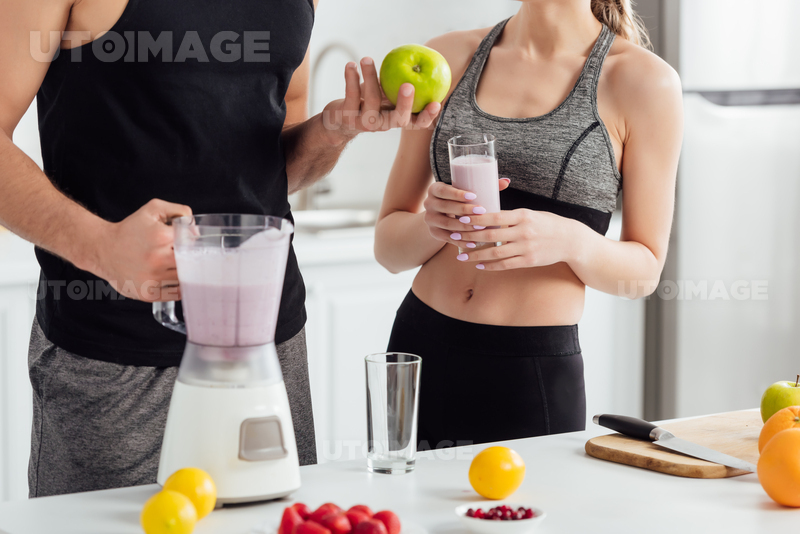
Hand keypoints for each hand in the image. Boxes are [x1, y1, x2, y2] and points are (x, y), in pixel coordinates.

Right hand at [92, 199, 191, 301]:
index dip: (192, 243)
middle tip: (182, 256)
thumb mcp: (153, 209)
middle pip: (190, 263)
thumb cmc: (130, 229)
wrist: (102, 249)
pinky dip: (177, 288)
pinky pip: (175, 294)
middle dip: (189, 259)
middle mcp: (157, 259)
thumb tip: (196, 230)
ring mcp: (152, 278)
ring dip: (183, 274)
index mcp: (161, 237)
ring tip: (173, 267)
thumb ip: (179, 211)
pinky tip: (171, 279)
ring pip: (184, 279)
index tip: (186, 243)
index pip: (192, 242)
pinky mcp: (148, 293)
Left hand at [321, 58, 441, 142]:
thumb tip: (418, 59)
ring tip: (367, 59)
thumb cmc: (367, 101)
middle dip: (405, 104)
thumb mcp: (385, 92)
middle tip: (408, 85)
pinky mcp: (347, 119)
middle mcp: (383, 124)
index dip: (427, 116)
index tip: (436, 103)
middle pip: (399, 119)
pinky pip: (351, 96)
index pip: (416, 122)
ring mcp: (365, 123)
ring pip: (372, 101)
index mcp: (396, 119)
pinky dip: (351, 78)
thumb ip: (398, 82)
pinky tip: (351, 65)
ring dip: (370, 77)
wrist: (339, 120)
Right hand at [423, 178, 510, 244]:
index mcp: (435, 189)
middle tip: (482, 211)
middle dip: (464, 210)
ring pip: (447, 224)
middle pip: (445, 207)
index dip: (457, 193)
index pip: (443, 190)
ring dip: (464, 227)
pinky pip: (447, 238)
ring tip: (480, 228)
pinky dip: (460, 241)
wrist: (440, 215)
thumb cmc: (458, 200)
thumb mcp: (464, 192)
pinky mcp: (434, 233)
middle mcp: (429, 203)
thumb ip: (484, 186)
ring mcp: (430, 219)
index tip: (473, 195)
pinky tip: (473, 243)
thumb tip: (506, 181)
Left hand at [453, 209, 582, 270]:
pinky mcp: (529, 261)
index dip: (476, 219)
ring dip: (476, 255)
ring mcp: (526, 248)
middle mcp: (523, 232)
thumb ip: (510, 216)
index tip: (461, 219)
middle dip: (469, 237)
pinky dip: (490, 265)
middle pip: (490, 235)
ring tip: (461, 256)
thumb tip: (486, 217)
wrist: (570, 240)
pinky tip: (479, 265)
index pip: (494, 216)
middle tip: (454, 237)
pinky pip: (505, 265)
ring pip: (495, 253)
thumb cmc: (547, 223)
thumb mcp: (530, 214)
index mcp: (523, 216)